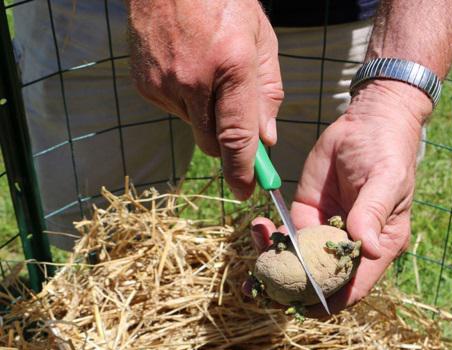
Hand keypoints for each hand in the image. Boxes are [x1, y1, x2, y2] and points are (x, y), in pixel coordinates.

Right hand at [127, 0, 283, 198]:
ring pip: (193, 128)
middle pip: (212, 143)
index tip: (245, 190)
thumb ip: (267, 94)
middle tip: (235, 124)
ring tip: (208, 74)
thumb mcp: (261, 41)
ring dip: (206, 116)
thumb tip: (265, 140)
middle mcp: (194, 79)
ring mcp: (164, 83)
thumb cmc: (223, 2)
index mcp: (231, 64)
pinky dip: (187, 103)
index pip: (236, 137)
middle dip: (227, 143)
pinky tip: (188, 71)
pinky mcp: (145, 86)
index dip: (242, 170)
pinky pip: (174, 112)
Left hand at [251, 80, 431, 314]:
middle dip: (290, 287)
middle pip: (319, 279)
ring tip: (257, 243)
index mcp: (377, 246)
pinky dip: (269, 236)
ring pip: (297, 260)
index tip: (301, 308)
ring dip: (273, 261)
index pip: (354, 285)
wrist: (365, 122)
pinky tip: (258, 225)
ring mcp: (324, 232)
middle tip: (262, 285)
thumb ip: (373, 214)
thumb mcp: (385, 181)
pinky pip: (285, 235)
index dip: (330, 301)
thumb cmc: (386, 152)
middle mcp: (348, 246)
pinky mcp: (305, 215)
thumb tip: (370, 250)